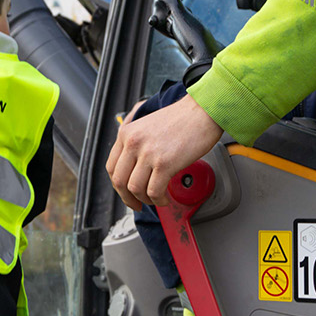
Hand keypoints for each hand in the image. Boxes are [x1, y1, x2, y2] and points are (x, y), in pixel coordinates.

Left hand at [106, 93, 222, 209]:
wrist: (203, 111)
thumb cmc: (182, 119)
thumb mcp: (148, 126)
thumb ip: (137, 145)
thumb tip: (135, 170)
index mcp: (127, 133)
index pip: (112, 167)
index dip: (118, 186)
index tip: (126, 193)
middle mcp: (133, 142)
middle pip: (119, 181)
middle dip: (128, 198)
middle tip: (137, 204)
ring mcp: (148, 153)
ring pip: (135, 189)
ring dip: (145, 199)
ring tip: (156, 199)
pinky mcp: (164, 163)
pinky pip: (154, 191)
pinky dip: (158, 199)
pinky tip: (165, 198)